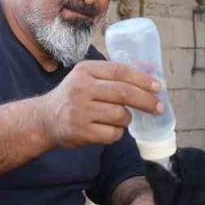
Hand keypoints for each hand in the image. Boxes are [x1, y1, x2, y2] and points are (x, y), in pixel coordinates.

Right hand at [41, 60, 160, 148]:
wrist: (45, 119)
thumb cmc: (74, 97)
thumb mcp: (86, 78)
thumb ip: (111, 76)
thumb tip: (150, 81)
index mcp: (85, 70)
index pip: (120, 71)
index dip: (142, 79)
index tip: (158, 87)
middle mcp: (81, 88)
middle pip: (124, 93)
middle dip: (146, 101)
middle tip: (159, 107)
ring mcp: (80, 111)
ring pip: (121, 115)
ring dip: (127, 119)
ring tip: (120, 118)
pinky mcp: (81, 132)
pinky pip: (113, 134)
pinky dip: (117, 133)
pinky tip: (108, 129)